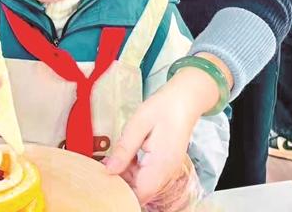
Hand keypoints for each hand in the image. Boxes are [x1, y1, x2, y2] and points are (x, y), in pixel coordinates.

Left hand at [104, 66, 218, 203]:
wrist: (185, 99)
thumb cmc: (162, 107)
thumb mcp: (138, 124)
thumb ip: (124, 150)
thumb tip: (108, 170)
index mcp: (161, 164)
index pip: (139, 193)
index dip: (120, 192)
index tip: (105, 179)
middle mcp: (167, 171)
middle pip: (141, 191)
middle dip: (122, 183)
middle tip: (107, 165)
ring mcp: (169, 169)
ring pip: (144, 185)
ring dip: (128, 176)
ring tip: (117, 157)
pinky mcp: (167, 165)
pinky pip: (149, 177)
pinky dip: (136, 171)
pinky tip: (129, 156)